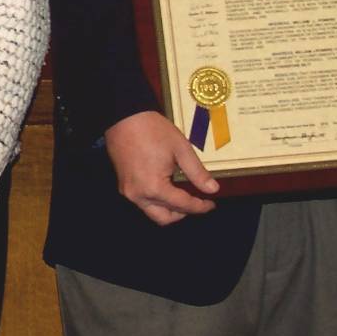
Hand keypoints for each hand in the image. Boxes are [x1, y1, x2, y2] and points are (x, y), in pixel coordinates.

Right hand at [103, 112, 218, 224]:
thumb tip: (212, 190)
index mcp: (154, 187)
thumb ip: (197, 173)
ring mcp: (129, 192)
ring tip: (182, 196)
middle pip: (165, 218)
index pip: (182, 205)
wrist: (124, 116)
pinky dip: (157, 201)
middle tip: (197, 203)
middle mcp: (139, 195)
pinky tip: (167, 187)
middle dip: (183, 213)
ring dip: (169, 209)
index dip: (200, 207)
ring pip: (152, 212)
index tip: (212, 204)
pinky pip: (143, 202)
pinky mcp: (124, 185)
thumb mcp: (181, 149)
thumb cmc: (153, 130)